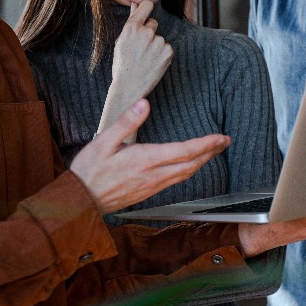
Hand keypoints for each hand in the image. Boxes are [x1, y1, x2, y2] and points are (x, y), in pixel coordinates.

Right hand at [72, 99, 230, 213]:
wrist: (81, 202)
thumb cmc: (90, 170)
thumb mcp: (103, 141)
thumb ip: (126, 122)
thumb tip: (144, 103)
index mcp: (145, 160)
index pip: (184, 152)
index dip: (205, 144)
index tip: (221, 137)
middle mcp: (154, 175)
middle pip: (191, 165)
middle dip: (210, 152)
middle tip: (225, 142)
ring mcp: (152, 186)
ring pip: (185, 175)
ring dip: (202, 162)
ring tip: (213, 151)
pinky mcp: (148, 192)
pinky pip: (175, 181)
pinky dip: (189, 171)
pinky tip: (189, 166)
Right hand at [97, 0, 172, 142]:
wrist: (129, 87)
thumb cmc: (122, 63)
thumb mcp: (121, 40)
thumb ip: (131, 20)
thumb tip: (135, 4)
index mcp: (131, 27)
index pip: (147, 5)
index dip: (147, 9)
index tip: (146, 15)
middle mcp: (146, 33)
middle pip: (154, 23)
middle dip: (149, 32)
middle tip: (140, 49)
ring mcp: (158, 42)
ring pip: (160, 37)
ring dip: (155, 45)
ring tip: (145, 59)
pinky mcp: (168, 52)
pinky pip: (167, 47)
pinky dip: (162, 55)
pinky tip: (153, 63)